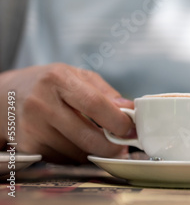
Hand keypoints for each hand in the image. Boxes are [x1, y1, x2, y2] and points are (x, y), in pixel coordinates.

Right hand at [0, 63, 133, 163]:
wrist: (7, 96)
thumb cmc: (49, 84)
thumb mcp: (78, 76)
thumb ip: (106, 93)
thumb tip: (129, 110)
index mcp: (58, 80)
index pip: (94, 104)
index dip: (117, 120)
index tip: (130, 129)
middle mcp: (41, 104)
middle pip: (87, 136)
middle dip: (111, 146)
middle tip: (122, 146)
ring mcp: (32, 127)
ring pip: (76, 153)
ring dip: (93, 152)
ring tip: (97, 141)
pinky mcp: (28, 146)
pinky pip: (63, 159)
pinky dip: (75, 156)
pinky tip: (75, 143)